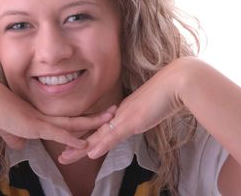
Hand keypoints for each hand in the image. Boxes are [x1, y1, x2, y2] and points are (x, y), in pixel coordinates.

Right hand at [0, 76, 115, 149]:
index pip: (63, 119)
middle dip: (94, 117)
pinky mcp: (34, 126)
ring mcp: (40, 120)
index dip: (79, 119)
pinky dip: (72, 139)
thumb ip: (12, 136)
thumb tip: (18, 145)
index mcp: (36, 116)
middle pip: (74, 118)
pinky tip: (85, 143)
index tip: (92, 118)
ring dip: (92, 123)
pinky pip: (58, 133)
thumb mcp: (3, 127)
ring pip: (72, 123)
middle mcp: (42, 116)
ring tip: (110, 120)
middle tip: (113, 111)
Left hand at [58, 57, 190, 163]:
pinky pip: (114, 134)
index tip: (76, 145)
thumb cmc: (169, 94)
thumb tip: (140, 121)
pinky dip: (101, 145)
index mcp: (124, 111)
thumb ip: (143, 115)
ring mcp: (125, 116)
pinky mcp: (133, 120)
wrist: (178, 82)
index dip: (89, 138)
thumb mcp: (152, 109)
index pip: (103, 127)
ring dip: (81, 149)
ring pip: (99, 135)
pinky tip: (90, 153)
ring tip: (65, 158)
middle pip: (95, 132)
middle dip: (77, 145)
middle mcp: (120, 113)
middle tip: (61, 155)